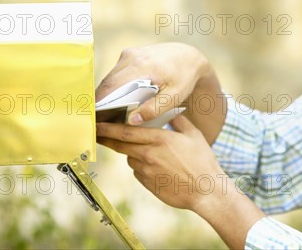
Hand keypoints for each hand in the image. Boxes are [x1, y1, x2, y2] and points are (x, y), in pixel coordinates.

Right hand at [96, 43, 225, 143]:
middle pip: (107, 83)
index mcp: (142, 66)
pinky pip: (116, 74)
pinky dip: (114, 88)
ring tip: (104, 116)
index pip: (111, 87)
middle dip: (100, 103)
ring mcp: (129, 54)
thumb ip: (154, 108)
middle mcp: (131, 57)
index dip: (98, 104)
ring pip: (110, 79)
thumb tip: (131, 121)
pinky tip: (115, 103)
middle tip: (95, 124)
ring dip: (106, 96)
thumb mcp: (174, 96)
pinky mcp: (129, 55)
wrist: (189, 57)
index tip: (92, 120)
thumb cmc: (184, 77)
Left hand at [96, 116, 265, 247]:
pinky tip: (159, 167)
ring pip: (130, 157)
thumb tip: (171, 111)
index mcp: (159, 139)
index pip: (126, 131)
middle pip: (120, 144)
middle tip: (96, 132)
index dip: (108, 127)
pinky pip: (138, 171)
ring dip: (133, 152)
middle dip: (106, 138)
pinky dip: (142, 165)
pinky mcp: (147, 183)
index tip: (96, 124)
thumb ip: (179, 121)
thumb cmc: (203, 162)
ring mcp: (146, 171)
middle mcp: (149, 154)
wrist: (206, 191)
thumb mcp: (194, 135)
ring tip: (153, 153)